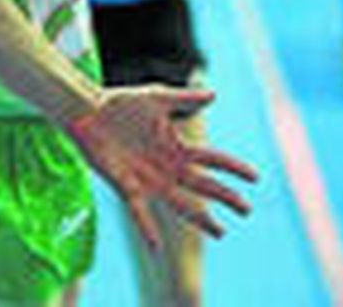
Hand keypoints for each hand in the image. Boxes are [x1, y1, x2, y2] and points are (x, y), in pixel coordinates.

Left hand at [65, 86, 255, 246]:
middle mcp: (167, 168)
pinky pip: (139, 212)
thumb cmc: (120, 104)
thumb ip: (183, 99)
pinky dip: (147, 229)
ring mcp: (148, 180)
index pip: (211, 160)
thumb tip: (214, 94)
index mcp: (176, 148)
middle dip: (225, 197)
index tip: (255, 177)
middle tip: (246, 210)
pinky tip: (155, 248)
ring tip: (220, 232)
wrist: (87, 111)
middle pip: (202, 185)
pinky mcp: (126, 187)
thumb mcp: (155, 98)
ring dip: (199, 218)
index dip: (232, 168)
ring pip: (180, 203)